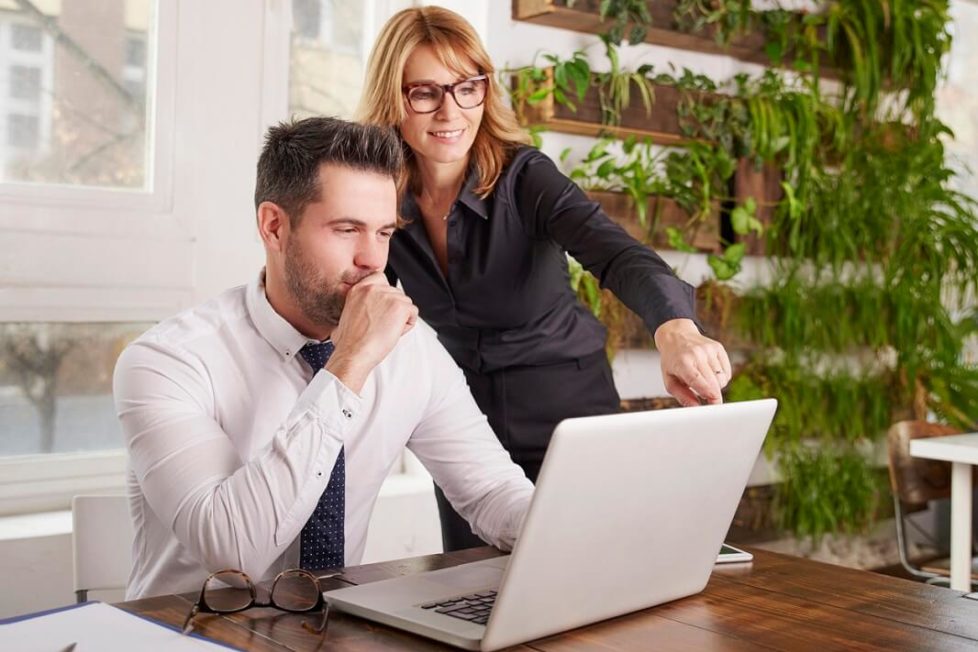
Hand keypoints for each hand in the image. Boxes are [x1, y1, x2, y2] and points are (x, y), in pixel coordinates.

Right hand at [325, 272, 418, 392]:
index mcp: (358, 288)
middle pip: (396, 293)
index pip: (380, 278)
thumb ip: (356, 305)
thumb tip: (360, 310)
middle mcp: (373, 288)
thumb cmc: (348, 342)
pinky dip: (407, 325)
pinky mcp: (400, 306)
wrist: (353, 353)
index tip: (382, 308)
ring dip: (400, 318)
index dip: (385, 294)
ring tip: (385, 330)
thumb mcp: (345, 314)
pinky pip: (413, 313)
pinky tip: (393, 333)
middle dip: (393, 310)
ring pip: (406, 303)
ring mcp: (388, 296)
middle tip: (381, 326)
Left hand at [654, 318, 730, 406]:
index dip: (708, 394)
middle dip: (714, 396)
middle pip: (713, 382)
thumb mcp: (669, 380)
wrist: (677, 336)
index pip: (697, 380)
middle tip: (709, 401)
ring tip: (704, 381)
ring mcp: (709, 349)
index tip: (715, 405)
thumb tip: (696, 407)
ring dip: (716, 386)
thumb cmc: (672, 361)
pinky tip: (710, 374)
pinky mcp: (718, 347)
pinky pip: (727, 371)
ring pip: (722, 378)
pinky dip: (722, 378)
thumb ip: (682, 396)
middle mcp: (697, 354)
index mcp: (682, 362)